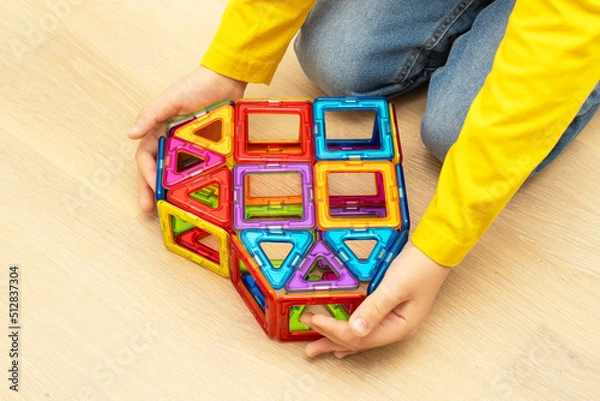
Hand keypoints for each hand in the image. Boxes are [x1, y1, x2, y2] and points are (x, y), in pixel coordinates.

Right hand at [128, 65, 246, 211]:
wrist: (225, 81)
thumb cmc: (196, 86)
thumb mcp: (172, 98)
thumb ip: (151, 115)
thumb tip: (131, 133)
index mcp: (158, 129)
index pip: (146, 157)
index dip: (145, 173)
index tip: (151, 189)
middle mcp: (170, 140)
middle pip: (157, 169)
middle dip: (150, 189)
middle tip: (150, 209)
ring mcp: (188, 146)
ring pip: (175, 172)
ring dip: (170, 189)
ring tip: (169, 207)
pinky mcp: (206, 148)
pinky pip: (197, 167)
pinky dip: (192, 180)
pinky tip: (193, 193)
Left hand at [300, 241, 449, 357]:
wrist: (434, 250)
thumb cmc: (420, 267)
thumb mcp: (394, 287)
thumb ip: (374, 308)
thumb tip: (355, 330)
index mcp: (399, 327)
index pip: (359, 336)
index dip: (334, 330)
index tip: (315, 320)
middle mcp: (395, 327)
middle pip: (358, 341)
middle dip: (331, 341)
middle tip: (308, 346)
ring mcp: (393, 320)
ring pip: (360, 335)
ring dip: (338, 339)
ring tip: (318, 347)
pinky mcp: (389, 309)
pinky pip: (365, 326)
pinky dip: (350, 331)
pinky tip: (342, 340)